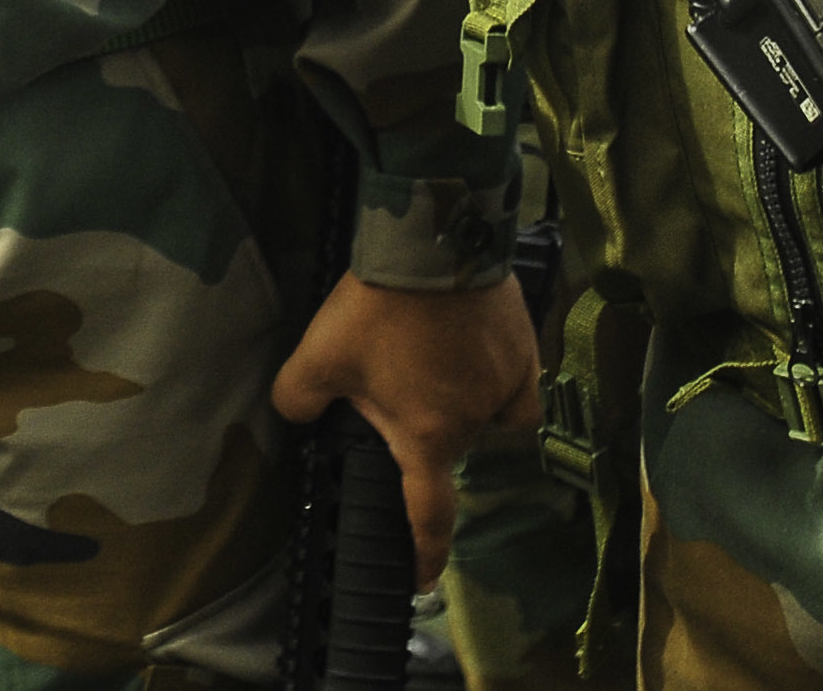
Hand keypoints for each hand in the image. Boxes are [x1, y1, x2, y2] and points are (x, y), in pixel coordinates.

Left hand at [269, 272, 540, 583]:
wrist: (434, 243)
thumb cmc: (376, 309)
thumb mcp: (317, 356)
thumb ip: (297, 399)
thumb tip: (296, 417)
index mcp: (427, 436)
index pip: (429, 512)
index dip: (425, 552)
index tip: (422, 579)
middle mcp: (474, 424)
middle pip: (447, 445)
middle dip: (422, 426)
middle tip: (392, 379)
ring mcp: (506, 388)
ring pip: (480, 416)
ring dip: (456, 400)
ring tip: (428, 355)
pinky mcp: (526, 353)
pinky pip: (513, 389)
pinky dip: (495, 382)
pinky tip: (474, 357)